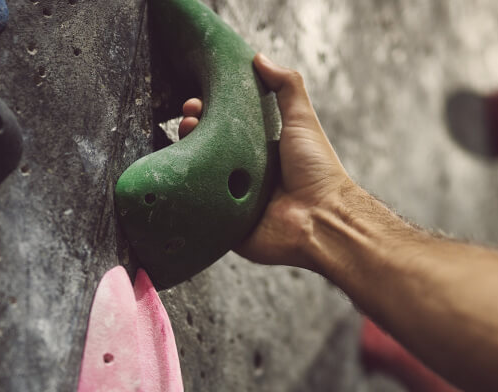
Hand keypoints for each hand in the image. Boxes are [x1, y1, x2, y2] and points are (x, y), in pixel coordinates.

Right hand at [179, 53, 353, 270]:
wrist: (321, 218)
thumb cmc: (317, 170)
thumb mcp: (302, 119)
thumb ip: (286, 87)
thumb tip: (260, 58)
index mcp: (260, 153)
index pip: (225, 130)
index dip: (208, 115)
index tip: (193, 104)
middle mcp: (246, 176)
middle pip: (209, 152)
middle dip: (193, 134)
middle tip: (186, 122)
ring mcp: (235, 203)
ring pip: (201, 180)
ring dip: (186, 162)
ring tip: (181, 141)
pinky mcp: (228, 228)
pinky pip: (202, 213)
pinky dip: (189, 198)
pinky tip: (176, 180)